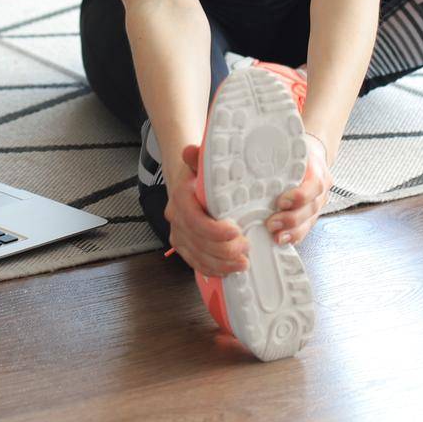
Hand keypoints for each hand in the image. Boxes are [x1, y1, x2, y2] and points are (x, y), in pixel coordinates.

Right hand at [163, 144, 248, 277]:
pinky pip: (195, 263)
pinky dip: (212, 269)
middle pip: (199, 243)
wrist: (186, 183)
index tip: (236, 230)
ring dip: (222, 264)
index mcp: (181, 198)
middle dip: (224, 250)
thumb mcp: (201, 163)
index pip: (196, 221)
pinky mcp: (182, 247)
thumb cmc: (199, 174)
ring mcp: (178, 234)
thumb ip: (198, 158)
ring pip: (198, 257)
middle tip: (246, 249)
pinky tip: (228, 270)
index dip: (216, 231)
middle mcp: (176, 218)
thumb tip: (191, 151)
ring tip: (243, 263)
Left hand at [265, 134, 334, 246]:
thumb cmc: (297, 152)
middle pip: (311, 208)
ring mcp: (318, 204)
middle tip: (272, 223)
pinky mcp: (312, 214)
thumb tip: (246, 157)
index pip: (314, 185)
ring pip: (310, 221)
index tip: (281, 201)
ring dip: (292, 231)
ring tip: (276, 236)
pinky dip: (295, 236)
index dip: (299, 196)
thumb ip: (275, 154)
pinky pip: (307, 228)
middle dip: (291, 219)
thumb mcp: (290, 148)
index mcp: (316, 170)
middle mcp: (320, 190)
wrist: (312, 155)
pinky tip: (283, 239)